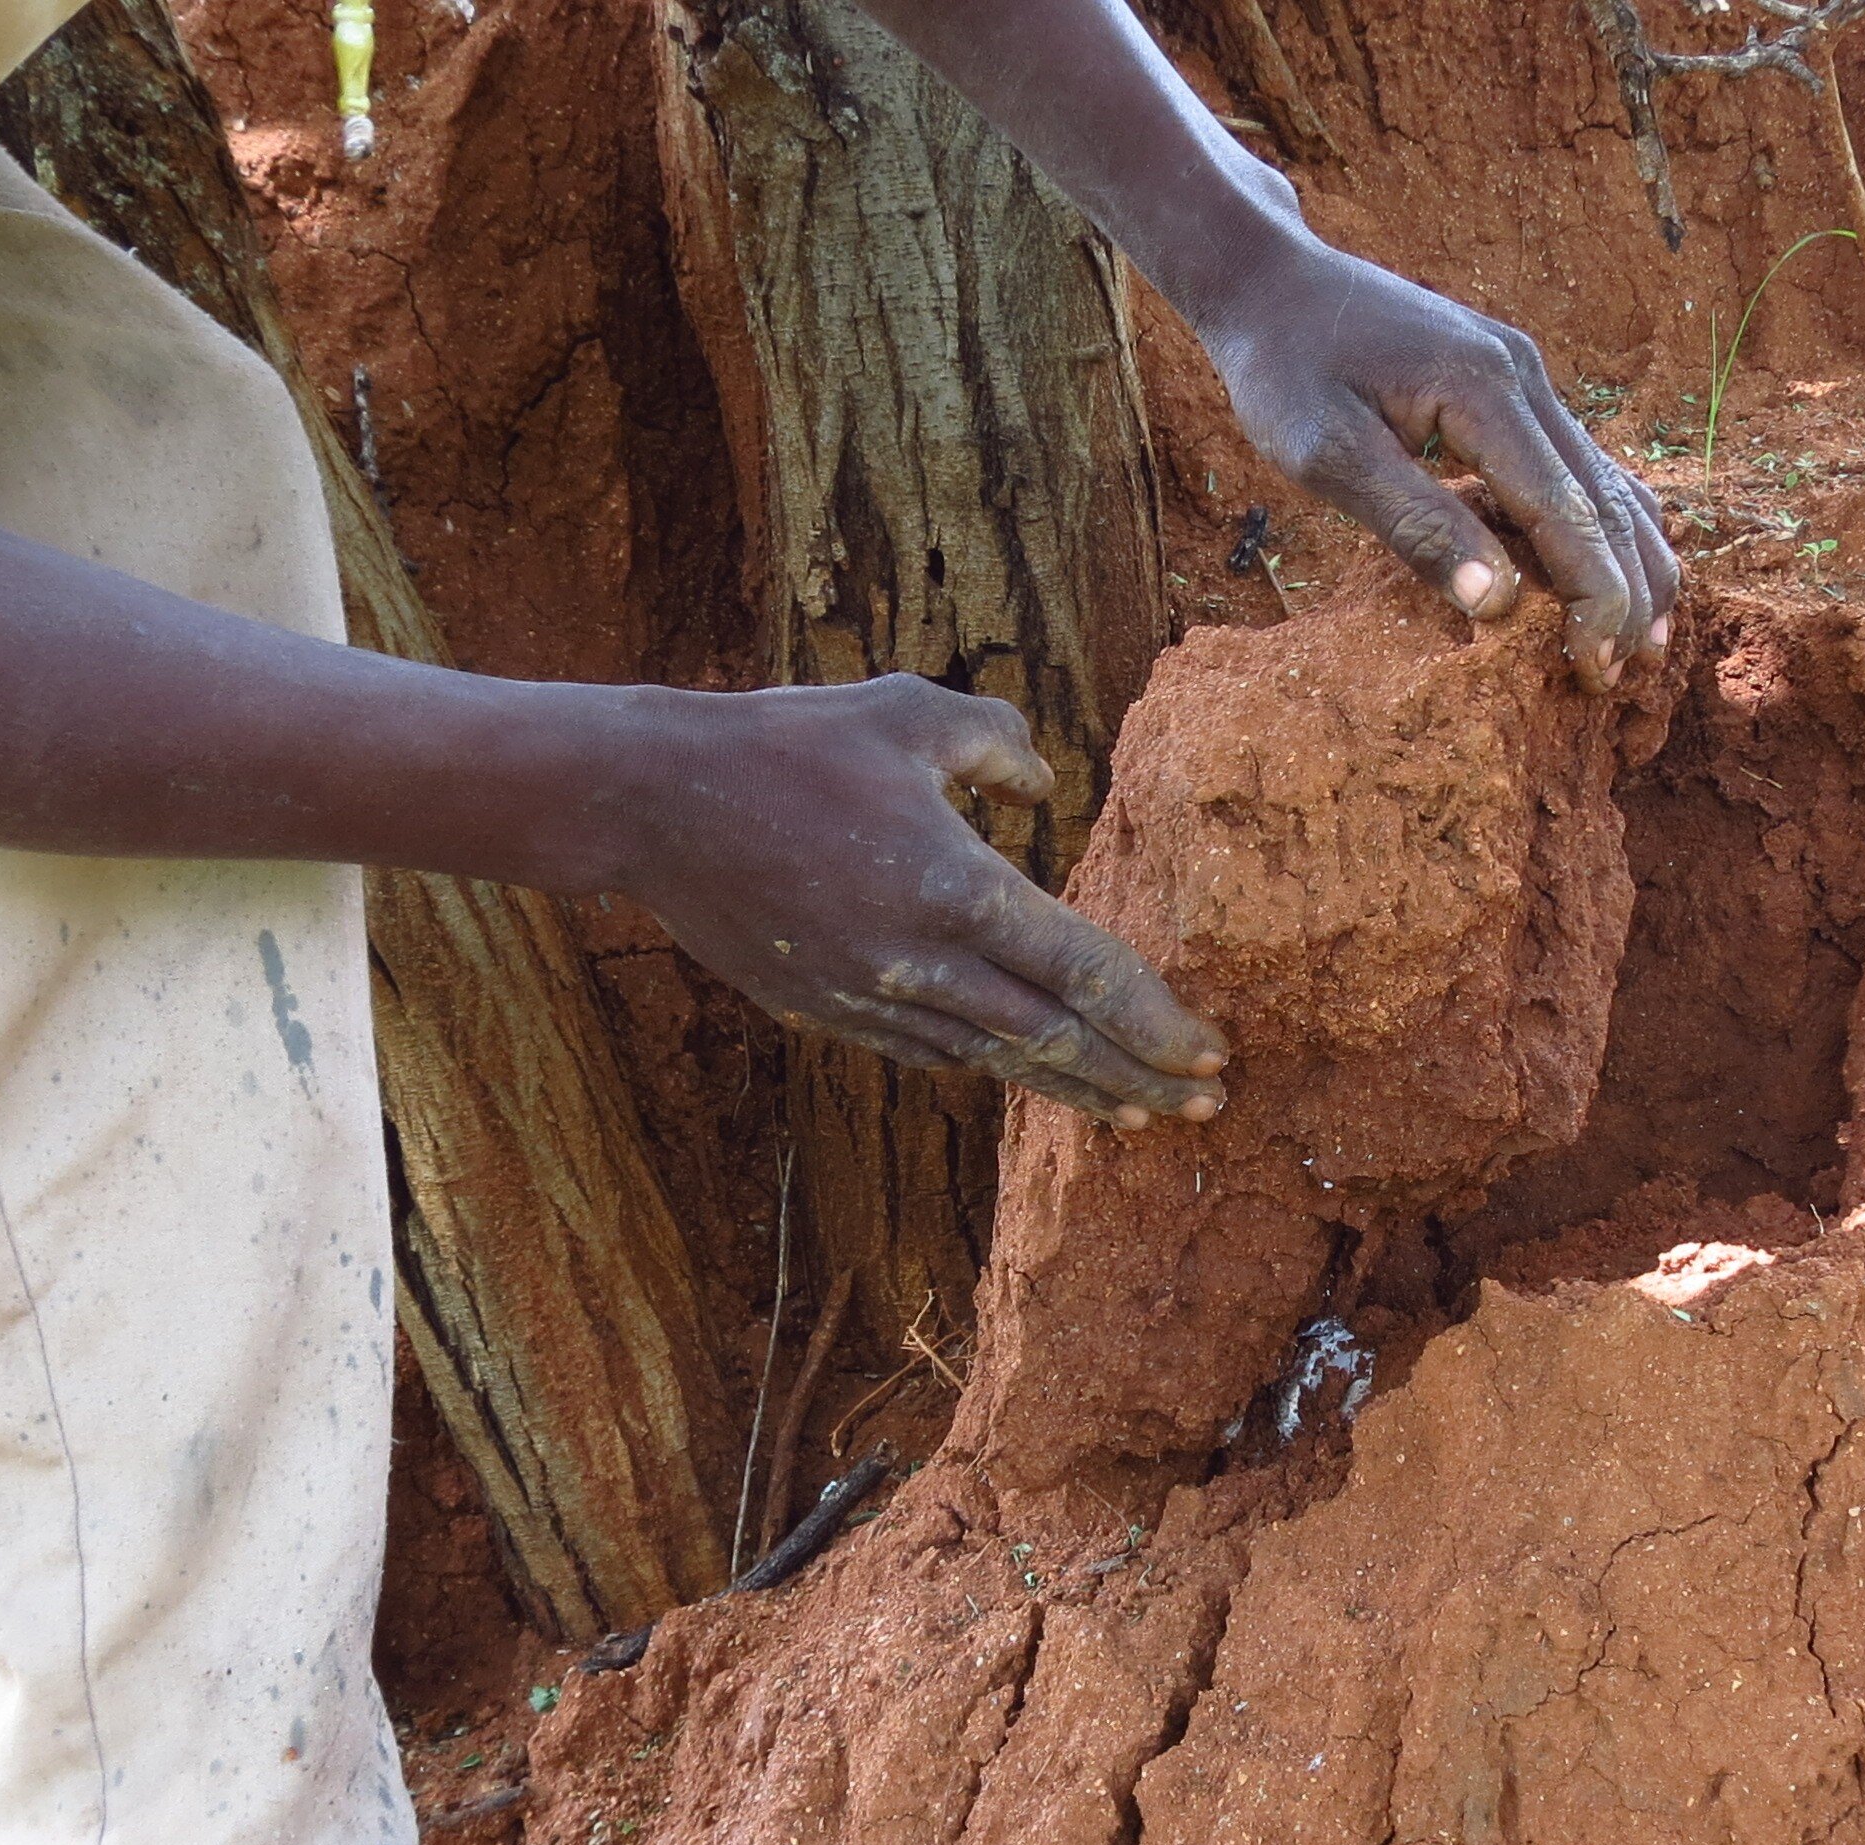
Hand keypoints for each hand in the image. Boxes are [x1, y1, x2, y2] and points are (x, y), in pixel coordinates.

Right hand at [604, 676, 1227, 1124]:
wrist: (653, 802)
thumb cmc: (786, 741)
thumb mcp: (907, 709)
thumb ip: (998, 743)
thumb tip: (1045, 789)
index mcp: (956, 888)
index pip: (1085, 971)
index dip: (1156, 1018)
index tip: (1211, 1050)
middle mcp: (922, 964)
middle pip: (1057, 1041)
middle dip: (1140, 1080)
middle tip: (1206, 1108)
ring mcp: (871, 1001)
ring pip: (997, 1063)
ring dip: (1073, 1091)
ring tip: (1135, 1114)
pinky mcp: (829, 1012)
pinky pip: (932, 1053)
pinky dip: (993, 1068)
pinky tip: (1027, 1075)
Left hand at [1201, 244, 1681, 691]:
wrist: (1270, 279)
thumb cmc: (1284, 369)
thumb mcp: (1328, 456)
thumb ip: (1416, 525)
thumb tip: (1499, 604)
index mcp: (1485, 392)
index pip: (1566, 512)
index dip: (1592, 596)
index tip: (1593, 669)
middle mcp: (1525, 376)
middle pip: (1606, 499)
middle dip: (1626, 591)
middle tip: (1623, 675)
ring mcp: (1525, 374)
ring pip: (1607, 479)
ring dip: (1631, 560)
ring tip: (1644, 638)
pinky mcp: (1511, 381)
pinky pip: (1578, 461)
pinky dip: (1604, 522)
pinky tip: (1611, 568)